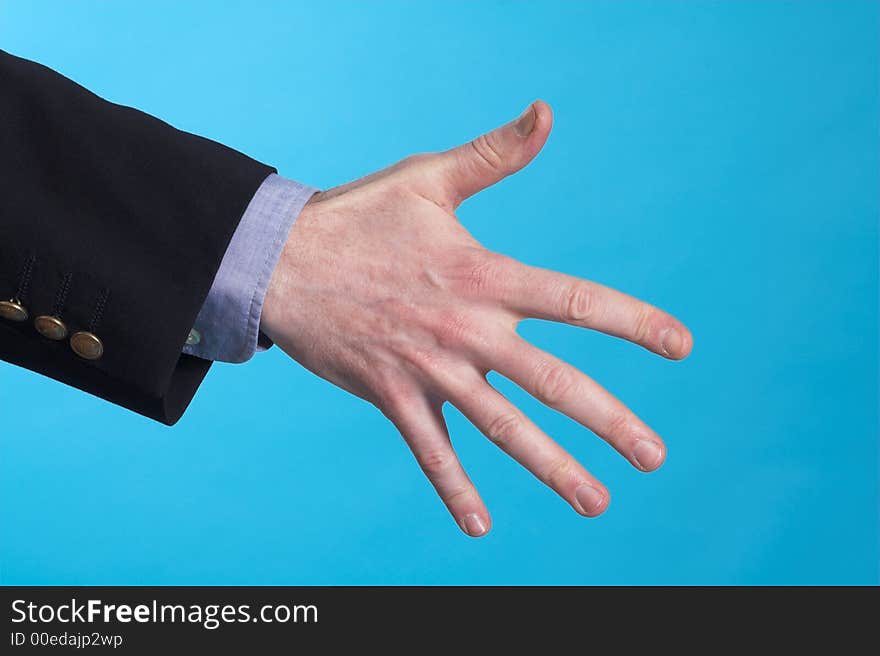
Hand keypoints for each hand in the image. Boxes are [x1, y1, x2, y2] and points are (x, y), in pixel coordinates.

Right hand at [261, 101, 692, 536]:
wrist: (280, 260)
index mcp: (483, 275)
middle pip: (552, 384)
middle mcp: (465, 330)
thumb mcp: (428, 177)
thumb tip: (548, 111)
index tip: (681, 346)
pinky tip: (482, 527)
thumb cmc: (358, 215)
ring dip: (551, 468)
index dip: (633, 322)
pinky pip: (430, 452)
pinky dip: (455, 489)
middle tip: (654, 456)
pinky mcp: (392, 396)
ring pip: (501, 429)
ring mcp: (429, 370)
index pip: (574, 302)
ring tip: (597, 503)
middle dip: (609, 422)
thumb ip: (495, 154)